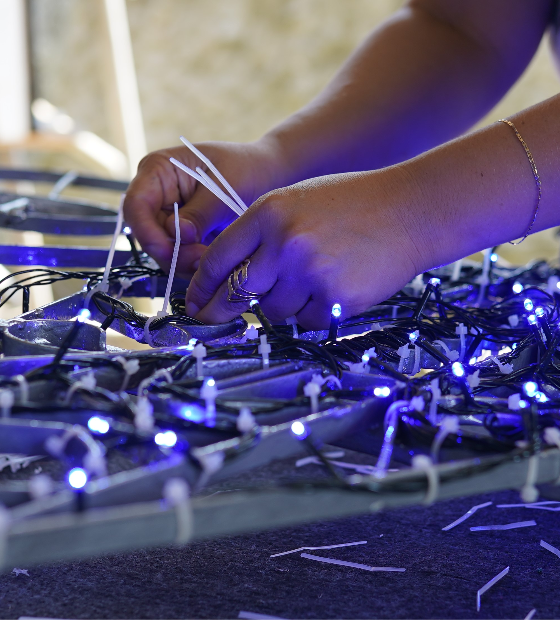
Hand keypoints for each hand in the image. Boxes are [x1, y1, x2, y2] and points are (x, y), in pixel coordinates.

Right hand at [123, 139, 284, 276]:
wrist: (268, 175)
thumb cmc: (245, 169)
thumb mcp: (223, 188)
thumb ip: (199, 212)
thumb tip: (178, 234)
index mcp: (158, 171)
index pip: (136, 205)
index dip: (146, 232)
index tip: (167, 251)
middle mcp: (157, 196)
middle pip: (148, 234)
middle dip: (172, 253)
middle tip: (201, 260)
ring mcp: (169, 218)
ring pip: (163, 252)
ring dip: (185, 263)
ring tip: (213, 261)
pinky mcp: (184, 237)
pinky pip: (180, 258)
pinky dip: (195, 265)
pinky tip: (215, 264)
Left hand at [184, 167, 436, 328]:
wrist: (409, 210)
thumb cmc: (351, 204)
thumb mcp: (296, 202)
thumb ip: (262, 235)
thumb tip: (232, 280)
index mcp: (268, 213)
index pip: (218, 258)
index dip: (200, 286)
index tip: (194, 302)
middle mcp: (284, 243)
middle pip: (236, 292)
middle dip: (220, 310)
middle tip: (210, 319)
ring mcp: (310, 273)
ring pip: (273, 312)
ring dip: (282, 306)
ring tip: (310, 281)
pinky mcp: (336, 299)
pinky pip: (307, 322)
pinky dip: (313, 314)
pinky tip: (333, 289)